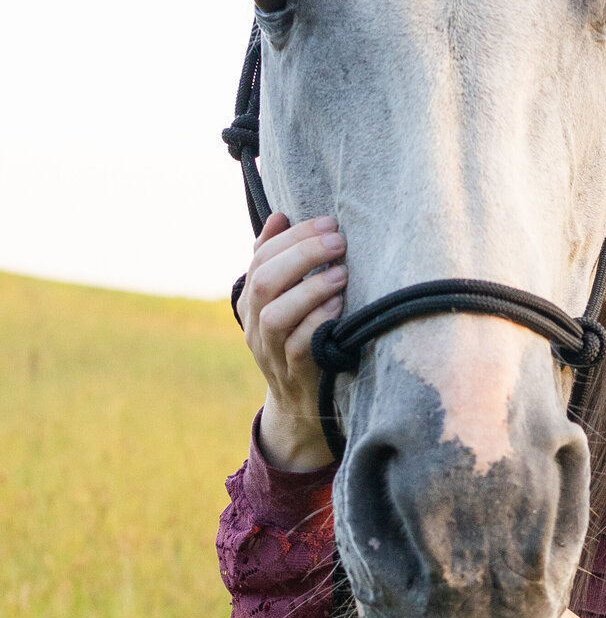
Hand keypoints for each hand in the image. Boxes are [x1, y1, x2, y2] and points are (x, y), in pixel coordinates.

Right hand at [237, 211, 346, 470]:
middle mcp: (254, 324)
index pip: (261, 257)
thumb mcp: (286, 297)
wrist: (300, 402)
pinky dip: (318, 323)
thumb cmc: (299, 335)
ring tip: (341, 274)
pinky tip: (339, 307)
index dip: (293, 237)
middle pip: (265, 282)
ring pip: (276, 315)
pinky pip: (297, 347)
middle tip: (339, 242)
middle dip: (303, 255)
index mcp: (251, 298)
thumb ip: (279, 259)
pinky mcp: (294, 374)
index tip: (328, 222)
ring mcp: (270, 352)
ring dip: (310, 289)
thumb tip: (279, 216)